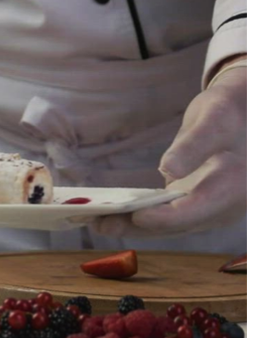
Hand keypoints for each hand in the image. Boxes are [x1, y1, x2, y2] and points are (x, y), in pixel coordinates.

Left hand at [95, 56, 246, 236]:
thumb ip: (195, 144)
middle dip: (137, 226)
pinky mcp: (191, 205)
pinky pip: (164, 216)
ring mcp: (207, 209)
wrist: (244, 116)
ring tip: (94, 223)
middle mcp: (222, 206)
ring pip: (167, 225)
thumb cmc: (231, 111)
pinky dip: (136, 217)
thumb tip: (169, 170)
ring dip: (130, 225)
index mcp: (236, 186)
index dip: (166, 217)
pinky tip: (107, 215)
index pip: (196, 209)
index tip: (137, 216)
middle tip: (99, 224)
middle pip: (176, 224)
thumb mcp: (216, 119)